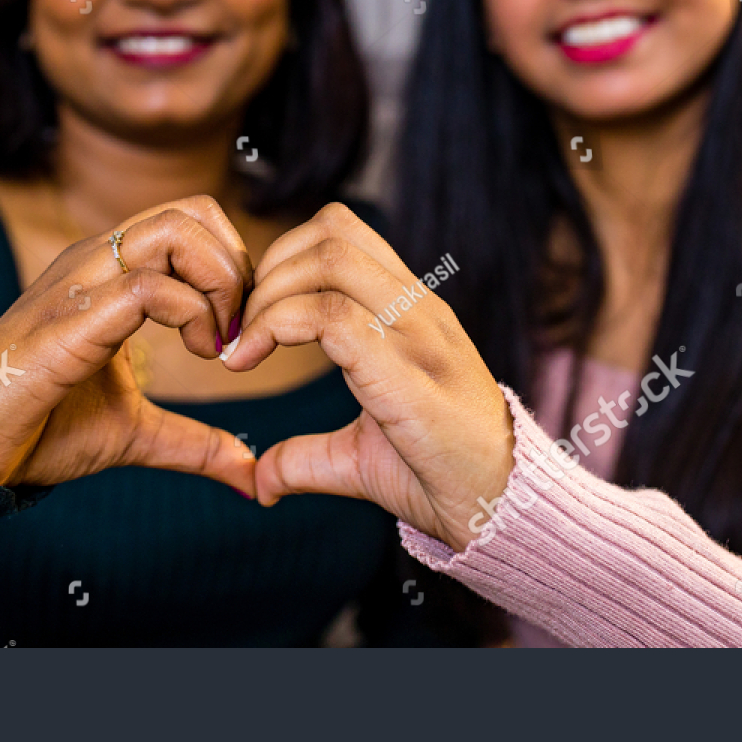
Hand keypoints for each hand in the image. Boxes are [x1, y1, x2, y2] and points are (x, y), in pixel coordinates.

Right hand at [0, 195, 256, 494]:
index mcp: (111, 271)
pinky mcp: (72, 321)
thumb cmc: (41, 427)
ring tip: (216, 344)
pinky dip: (193, 315)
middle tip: (237, 332)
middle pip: (192, 212)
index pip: (191, 218)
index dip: (233, 263)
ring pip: (175, 232)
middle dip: (237, 269)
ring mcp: (82, 283)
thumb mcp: (138, 432)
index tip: (239, 329)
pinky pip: (149, 288)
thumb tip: (249, 475)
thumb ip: (195, 443)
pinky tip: (198, 356)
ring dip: (219, 285)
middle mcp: (97, 261)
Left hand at [223, 204, 513, 551]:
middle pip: (331, 230)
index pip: (342, 233)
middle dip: (268, 270)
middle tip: (238, 329)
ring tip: (243, 346)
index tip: (250, 317)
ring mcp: (418, 334)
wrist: (503, 511)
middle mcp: (417, 308)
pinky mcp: (409, 372)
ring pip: (332, 259)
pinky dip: (276, 326)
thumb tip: (260, 479)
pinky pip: (334, 317)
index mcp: (410, 310)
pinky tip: (248, 361)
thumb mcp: (359, 458)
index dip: (281, 259)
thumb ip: (307, 456)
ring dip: (269, 295)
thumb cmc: (441, 474)